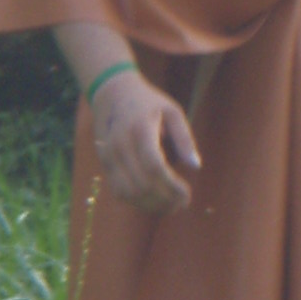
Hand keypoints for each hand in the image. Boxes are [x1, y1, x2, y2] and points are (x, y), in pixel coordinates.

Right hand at [91, 71, 201, 213]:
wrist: (112, 93)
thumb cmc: (148, 102)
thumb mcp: (172, 111)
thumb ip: (184, 138)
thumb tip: (196, 167)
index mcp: (140, 129)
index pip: (154, 167)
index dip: (171, 186)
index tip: (187, 194)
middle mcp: (120, 144)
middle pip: (142, 184)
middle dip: (165, 199)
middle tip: (183, 203)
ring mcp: (109, 155)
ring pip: (128, 193)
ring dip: (151, 205)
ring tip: (171, 206)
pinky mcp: (104, 164)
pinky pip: (118, 191)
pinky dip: (137, 202)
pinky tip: (154, 202)